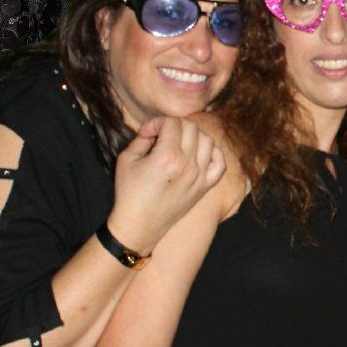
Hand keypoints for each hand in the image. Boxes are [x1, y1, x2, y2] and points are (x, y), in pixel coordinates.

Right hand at [108, 117, 227, 250]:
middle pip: (191, 128)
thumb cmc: (129, 192)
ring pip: (208, 141)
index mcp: (167, 157)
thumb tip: (154, 130)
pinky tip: (198, 154)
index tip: (146, 133)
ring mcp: (200, 176)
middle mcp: (188, 165)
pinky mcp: (205, 187)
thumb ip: (142, 139)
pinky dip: (213, 153)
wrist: (140, 224)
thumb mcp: (126, 160)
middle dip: (174, 126)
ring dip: (193, 136)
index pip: (172, 123)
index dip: (157, 123)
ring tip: (178, 144)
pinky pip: (220, 163)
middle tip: (161, 136)